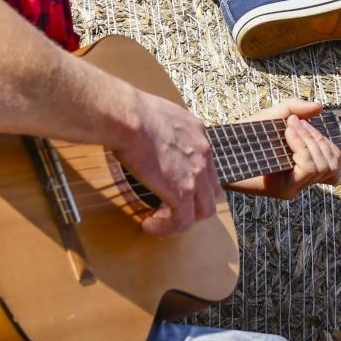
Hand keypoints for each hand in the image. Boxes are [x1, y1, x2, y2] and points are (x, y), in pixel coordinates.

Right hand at [112, 91, 220, 237]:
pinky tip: (149, 226)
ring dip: (182, 219)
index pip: (205, 163)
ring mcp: (196, 174)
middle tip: (168, 207)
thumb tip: (143, 132)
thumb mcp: (157, 113)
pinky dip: (167, 228)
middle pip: (211, 190)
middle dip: (192, 204)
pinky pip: (182, 221)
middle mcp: (203, 152)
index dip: (192, 180)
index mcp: (197, 131)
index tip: (171, 185)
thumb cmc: (130, 112)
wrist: (128, 118)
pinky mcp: (182, 192)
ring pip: (203, 210)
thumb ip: (160, 127)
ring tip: (159, 221)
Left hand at [229, 99, 340, 199]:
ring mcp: (294, 187)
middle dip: (317, 138)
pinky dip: (301, 147)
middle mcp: (302, 180)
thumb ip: (296, 108)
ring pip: (321, 167)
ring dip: (309, 141)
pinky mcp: (283, 190)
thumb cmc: (247, 134)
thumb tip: (320, 107)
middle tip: (294, 124)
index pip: (335, 161)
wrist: (223, 148)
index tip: (303, 123)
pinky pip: (306, 170)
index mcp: (304, 166)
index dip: (326, 142)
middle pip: (331, 164)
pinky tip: (287, 135)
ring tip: (290, 128)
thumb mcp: (273, 115)